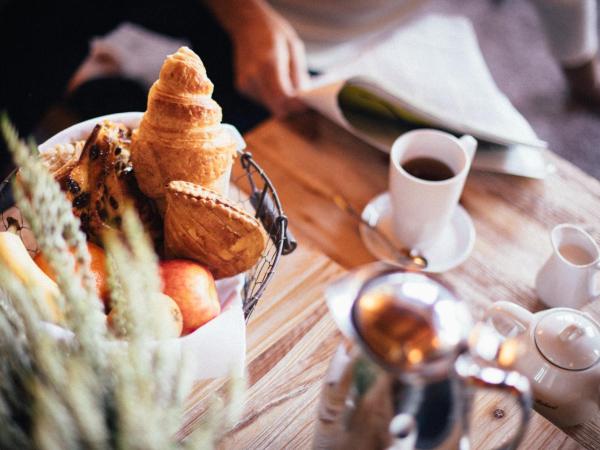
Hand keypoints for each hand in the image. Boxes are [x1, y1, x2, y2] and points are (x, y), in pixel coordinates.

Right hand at [208, 0, 308, 115]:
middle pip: (278, 108)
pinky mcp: (242, 88)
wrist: (247, 24)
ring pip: (272, 107)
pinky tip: (277, 84)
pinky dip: (274, 98)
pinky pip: (264, 101)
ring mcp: (245, 84)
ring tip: (291, 88)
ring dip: (284, 103)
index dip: (298, 106)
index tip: (310, 105)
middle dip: (294, 109)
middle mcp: (253, 77)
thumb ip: (299, 75)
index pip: (284, 98)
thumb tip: (307, 99)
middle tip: (306, 102)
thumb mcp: (294, 48)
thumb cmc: (273, 33)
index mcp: (268, 64)